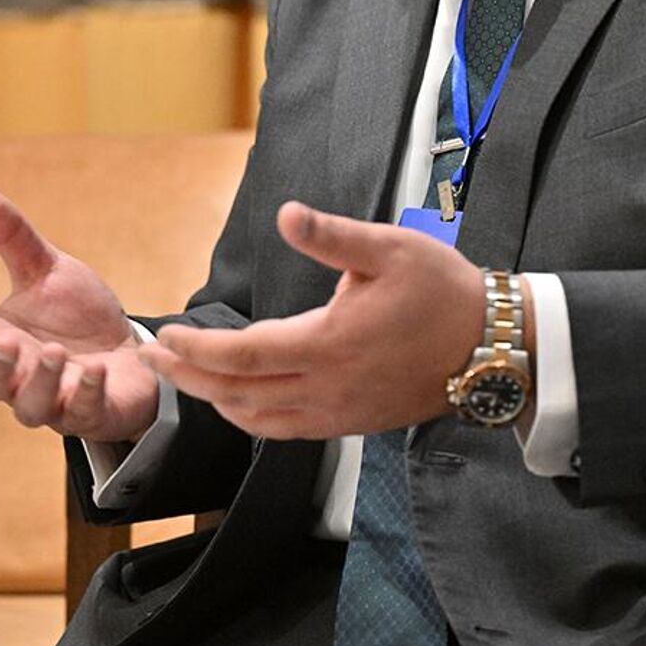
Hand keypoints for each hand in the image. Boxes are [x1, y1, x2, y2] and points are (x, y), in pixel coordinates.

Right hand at [0, 187, 159, 443]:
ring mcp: (51, 400)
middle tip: (7, 342)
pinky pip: (81, 413)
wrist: (126, 348)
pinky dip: (85, 393)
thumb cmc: (75, 315)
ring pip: (30, 406)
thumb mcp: (46, 270)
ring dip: (39, 381)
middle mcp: (17, 376)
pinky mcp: (88, 413)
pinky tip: (94, 371)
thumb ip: (13, 239)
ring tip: (54, 352)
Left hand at [138, 201, 485, 439]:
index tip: (165, 335)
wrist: (494, 348)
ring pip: (258, 420)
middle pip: (237, 393)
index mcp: (328, 344)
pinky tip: (239, 401)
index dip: (196, 348)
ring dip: (214, 401)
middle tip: (151, 360)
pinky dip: (250, 418)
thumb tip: (287, 214)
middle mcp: (327, 388)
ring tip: (185, 379)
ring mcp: (338, 412)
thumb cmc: (443, 293)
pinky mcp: (351, 422)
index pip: (241, 355)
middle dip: (187, 377)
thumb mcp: (391, 248)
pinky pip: (286, 431)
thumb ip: (332, 235)